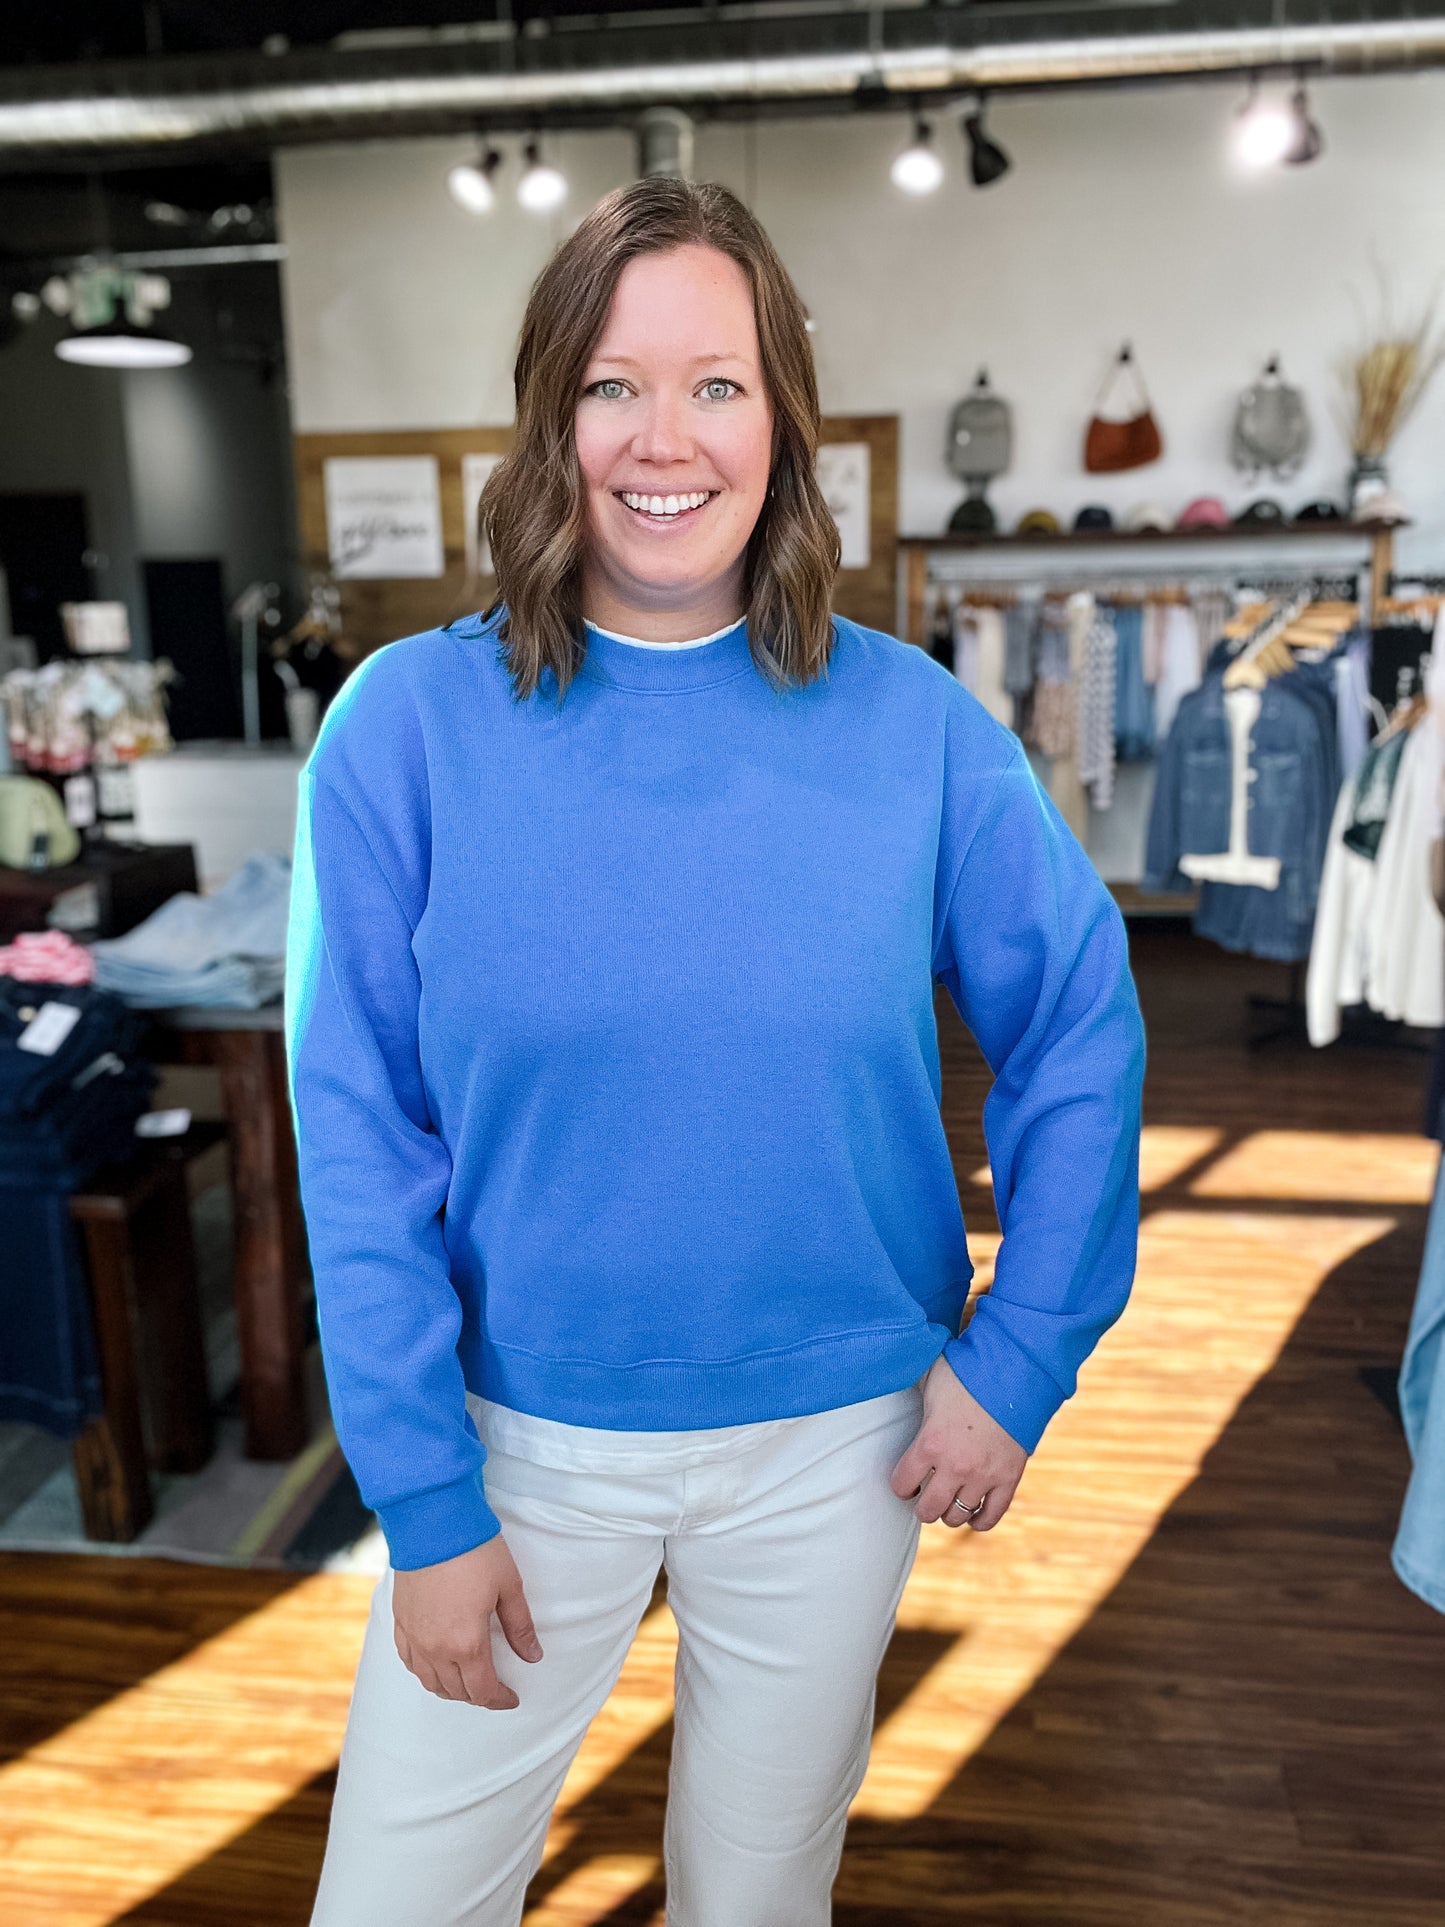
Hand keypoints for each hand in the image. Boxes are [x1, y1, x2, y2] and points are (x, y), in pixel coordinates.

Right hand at [392, 1534, 542, 1707]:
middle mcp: (436, 1649)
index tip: (512, 1698)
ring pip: (430, 1681)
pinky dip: (424, 1671)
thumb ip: (519, 1626)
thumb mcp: (508, 1586)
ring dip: (450, 1689)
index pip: (483, 1690)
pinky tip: (435, 1666)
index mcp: (466, 1644)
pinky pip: (409, 1661)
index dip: (499, 1699)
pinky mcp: (400, 1621)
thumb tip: (533, 1655)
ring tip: (467, 1682)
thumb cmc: (474, 1551)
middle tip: (494, 1689)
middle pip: (456, 1691)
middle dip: (477, 1696)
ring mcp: (414, 1637)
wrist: (431, 1523)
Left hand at [890, 1353, 1027, 1531]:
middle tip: (924, 1497)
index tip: (904, 1483)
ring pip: (957, 1516)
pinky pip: (992, 1515)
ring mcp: (984, 1475)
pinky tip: (973, 1515)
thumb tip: (889, 1379)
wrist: (1016, 1371)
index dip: (900, 1485)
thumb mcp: (930, 1379)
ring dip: (949, 1512)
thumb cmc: (969, 1371)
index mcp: (930, 1442)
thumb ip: (913, 1393)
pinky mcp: (1009, 1478)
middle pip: (928, 1509)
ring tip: (948, 1502)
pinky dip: (980, 1520)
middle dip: (923, 1506)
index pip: (902, 1484)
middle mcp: (955, 1465)